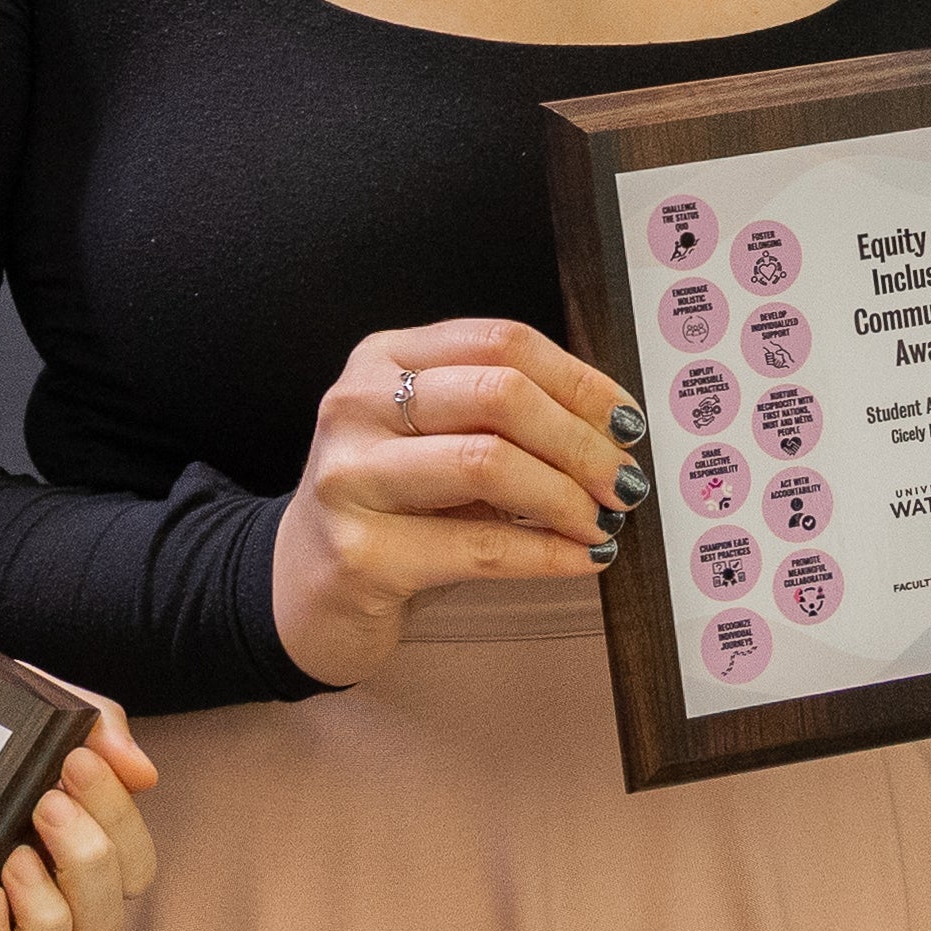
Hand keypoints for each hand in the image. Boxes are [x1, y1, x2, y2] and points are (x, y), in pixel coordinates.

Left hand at [0, 709, 165, 930]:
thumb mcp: (42, 710)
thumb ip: (100, 727)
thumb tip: (143, 774)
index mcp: (79, 857)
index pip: (133, 868)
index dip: (119, 821)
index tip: (78, 763)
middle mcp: (49, 907)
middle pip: (103, 925)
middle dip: (86, 860)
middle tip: (47, 804)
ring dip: (44, 913)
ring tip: (13, 857)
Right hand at [268, 318, 634, 688]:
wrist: (302, 588)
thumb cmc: (390, 509)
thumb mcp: (435, 441)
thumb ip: (501, 418)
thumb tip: (613, 430)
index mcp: (384, 358)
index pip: (501, 342)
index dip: (579, 381)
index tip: (627, 422)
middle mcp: (358, 404)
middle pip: (498, 393)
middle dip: (580, 440)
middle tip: (625, 481)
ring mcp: (351, 477)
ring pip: (488, 463)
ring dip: (567, 496)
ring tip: (603, 521)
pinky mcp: (360, 553)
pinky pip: (478, 547)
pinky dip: (547, 553)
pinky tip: (582, 559)